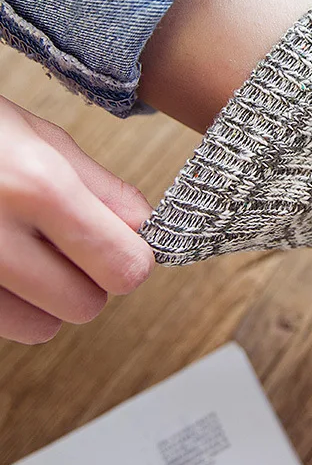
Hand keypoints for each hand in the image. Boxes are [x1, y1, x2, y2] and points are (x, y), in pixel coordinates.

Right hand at [0, 97, 153, 343]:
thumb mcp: (37, 136)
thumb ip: (99, 186)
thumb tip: (143, 226)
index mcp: (37, 188)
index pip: (122, 266)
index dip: (129, 258)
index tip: (122, 245)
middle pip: (85, 305)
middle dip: (88, 279)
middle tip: (69, 245)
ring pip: (40, 327)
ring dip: (45, 298)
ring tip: (24, 250)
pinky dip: (5, 302)